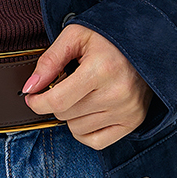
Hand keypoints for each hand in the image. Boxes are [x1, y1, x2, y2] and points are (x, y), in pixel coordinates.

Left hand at [22, 24, 152, 148]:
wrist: (146, 40)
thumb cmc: (108, 36)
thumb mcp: (75, 36)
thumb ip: (49, 61)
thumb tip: (30, 87)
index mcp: (101, 70)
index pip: (58, 101)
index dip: (37, 102)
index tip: (31, 96)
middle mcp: (117, 94)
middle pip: (65, 114)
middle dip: (57, 100)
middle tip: (67, 82)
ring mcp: (127, 110)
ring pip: (77, 128)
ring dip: (72, 114)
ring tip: (83, 91)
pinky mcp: (134, 121)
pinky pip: (96, 142)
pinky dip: (84, 130)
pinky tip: (87, 111)